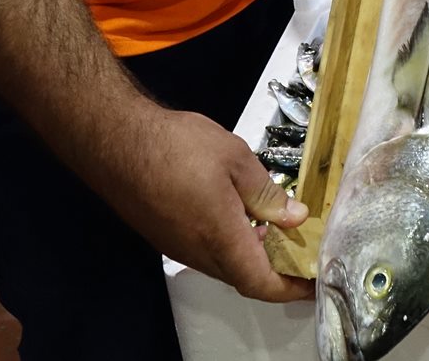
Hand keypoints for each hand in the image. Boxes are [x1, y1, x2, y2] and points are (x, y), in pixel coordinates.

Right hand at [99, 105, 313, 301]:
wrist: (115, 140)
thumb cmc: (176, 147)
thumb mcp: (236, 160)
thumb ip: (267, 194)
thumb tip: (296, 218)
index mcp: (220, 239)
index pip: (261, 283)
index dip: (291, 288)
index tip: (313, 282)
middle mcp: (197, 253)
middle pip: (244, 276)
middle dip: (276, 268)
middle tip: (302, 246)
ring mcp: (178, 246)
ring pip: (224, 263)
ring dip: (252, 253)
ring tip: (277, 226)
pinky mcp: (164, 234)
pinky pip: (205, 250)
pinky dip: (230, 242)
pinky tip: (240, 214)